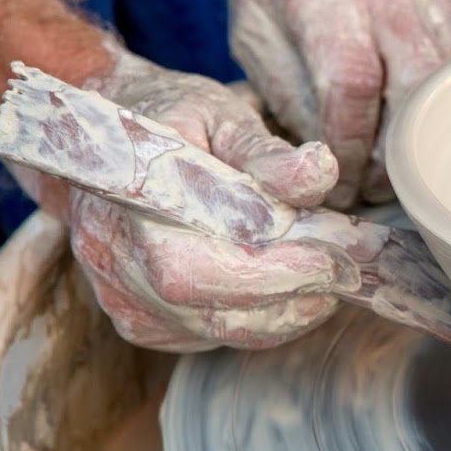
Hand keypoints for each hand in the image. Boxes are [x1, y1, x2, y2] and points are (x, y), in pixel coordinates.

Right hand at [57, 46, 356, 351]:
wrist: (103, 138)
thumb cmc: (169, 119)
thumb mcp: (218, 113)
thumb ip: (266, 150)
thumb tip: (319, 172)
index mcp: (127, 200)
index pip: (201, 263)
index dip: (275, 271)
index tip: (335, 258)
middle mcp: (113, 256)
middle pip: (210, 307)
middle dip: (291, 296)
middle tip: (346, 273)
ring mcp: (119, 296)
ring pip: (216, 330)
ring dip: (284, 313)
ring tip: (327, 280)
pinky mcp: (135, 320)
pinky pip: (206, 337)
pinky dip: (257, 320)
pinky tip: (286, 291)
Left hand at [229, 0, 450, 207]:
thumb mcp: (252, 33)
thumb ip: (288, 97)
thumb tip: (326, 165)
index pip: (352, 83)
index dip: (348, 147)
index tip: (335, 180)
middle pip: (419, 90)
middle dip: (396, 156)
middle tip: (371, 186)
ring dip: (427, 142)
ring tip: (392, 167)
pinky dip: (447, 114)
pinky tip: (415, 130)